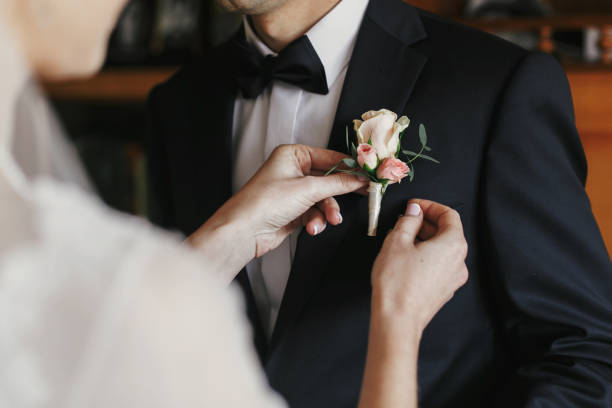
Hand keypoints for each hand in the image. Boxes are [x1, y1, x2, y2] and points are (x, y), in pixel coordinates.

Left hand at [188, 144, 367, 281]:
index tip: (368, 175)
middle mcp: (293, 171)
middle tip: (362, 195)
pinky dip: (316, 221)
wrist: (244, 231)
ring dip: (328, 211)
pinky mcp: (293, 211)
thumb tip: (360, 178)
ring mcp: (293, 192)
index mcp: (293, 155)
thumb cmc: (265, 202)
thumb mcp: (308, 189)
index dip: (350, 167)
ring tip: (329, 220)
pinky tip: (312, 227)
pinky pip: (315, 213)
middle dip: (339, 193)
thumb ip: (338, 183)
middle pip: (329, 179)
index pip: (330, 157)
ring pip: (323, 199)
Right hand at [371, 199, 468, 334]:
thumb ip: (408, 221)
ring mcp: (453, 278)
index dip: (430, 206)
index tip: (414, 206)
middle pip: (448, 232)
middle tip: (405, 220)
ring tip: (402, 239)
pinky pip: (439, 265)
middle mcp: (459, 262)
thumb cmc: (397, 284)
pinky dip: (426, 255)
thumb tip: (414, 211)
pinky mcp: (444, 290)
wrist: (398, 321)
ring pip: (443, 249)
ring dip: (425, 239)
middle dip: (426, 222)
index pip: (449, 215)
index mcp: (453, 245)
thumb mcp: (397, 242)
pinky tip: (406, 257)